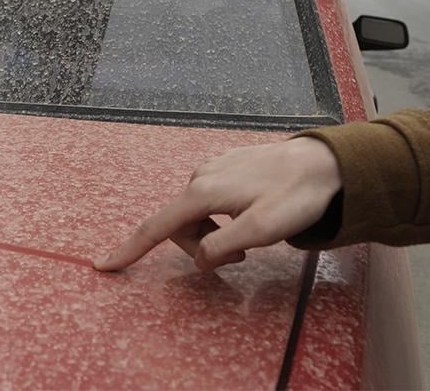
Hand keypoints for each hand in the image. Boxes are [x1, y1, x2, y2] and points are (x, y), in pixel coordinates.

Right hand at [94, 137, 341, 272]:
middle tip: (242, 258)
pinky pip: (212, 200)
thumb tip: (200, 258)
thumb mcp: (262, 231)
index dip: (130, 250)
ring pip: (197, 214)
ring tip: (252, 237)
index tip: (104, 265)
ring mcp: (213, 168)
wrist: (326, 164)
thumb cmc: (296, 198)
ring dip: (215, 233)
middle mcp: (200, 176)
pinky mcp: (228, 166)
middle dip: (201, 248)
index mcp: (202, 193)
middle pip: (181, 226)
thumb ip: (222, 246)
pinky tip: (252, 214)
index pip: (156, 228)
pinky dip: (223, 217)